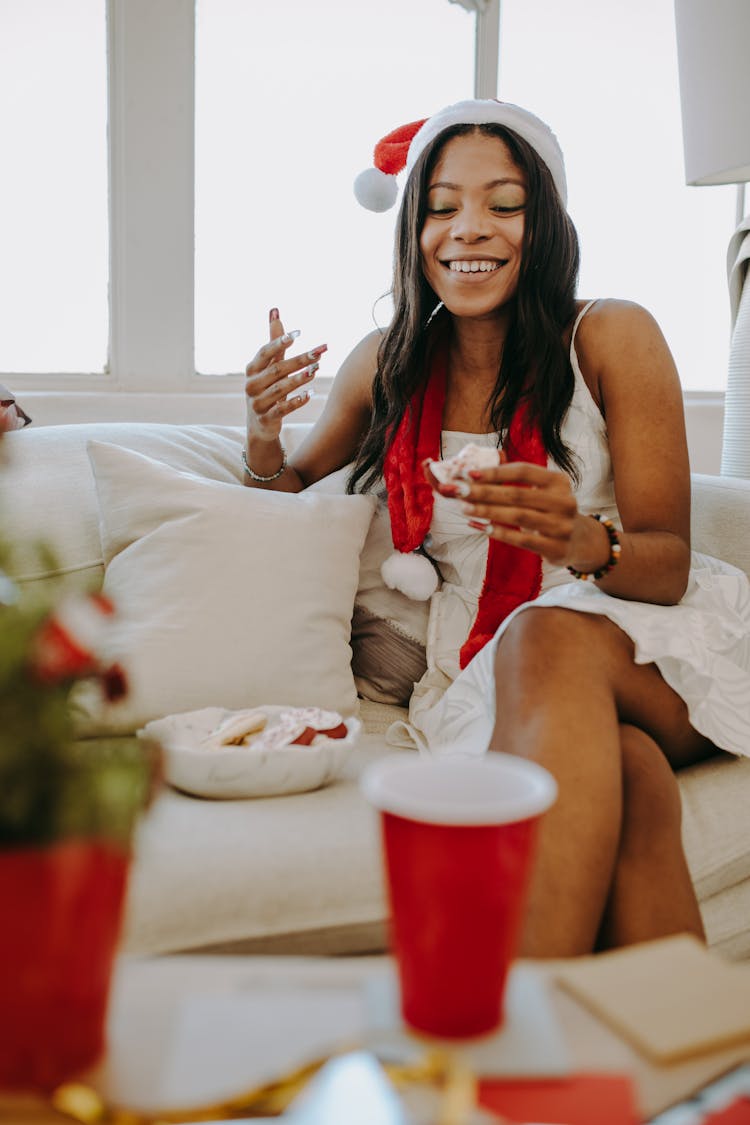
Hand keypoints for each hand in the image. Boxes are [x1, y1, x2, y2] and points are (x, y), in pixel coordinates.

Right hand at [244, 308, 326, 442]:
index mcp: (252, 369)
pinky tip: (311, 394)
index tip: (298, 334)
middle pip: (277, 369)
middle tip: (319, 352)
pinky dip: (297, 401)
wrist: (259, 425)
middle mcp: (251, 384)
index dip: (279, 342)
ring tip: (316, 370)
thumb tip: (275, 310)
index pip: (265, 352)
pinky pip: (282, 409)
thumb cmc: (267, 388)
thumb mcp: (268, 365)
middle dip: (299, 360)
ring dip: (299, 379)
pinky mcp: (266, 418)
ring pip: (280, 389)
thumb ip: (274, 340)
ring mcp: (257, 403)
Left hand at [429, 460, 608, 570]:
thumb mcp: (542, 491)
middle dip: (484, 492)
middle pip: (517, 494)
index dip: (495, 471)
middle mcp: (564, 501)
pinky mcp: (556, 548)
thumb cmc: (551, 510)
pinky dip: (499, 532)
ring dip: (488, 511)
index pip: (523, 471)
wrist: (580, 540)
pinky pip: (522, 539)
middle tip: (458, 491)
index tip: (469, 473)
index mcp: (559, 481)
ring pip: (518, 517)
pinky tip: (480, 527)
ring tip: (464, 508)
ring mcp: (562, 526)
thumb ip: (516, 480)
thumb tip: (476, 470)